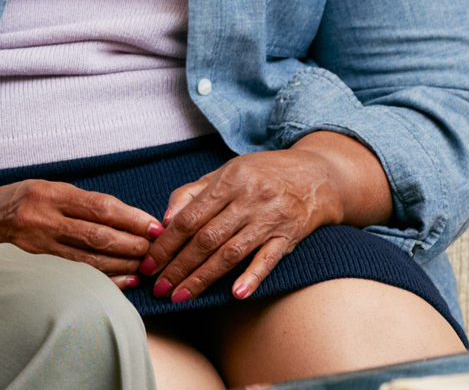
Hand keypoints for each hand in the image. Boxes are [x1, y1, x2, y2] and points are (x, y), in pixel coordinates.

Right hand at [0, 179, 160, 286]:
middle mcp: (45, 217)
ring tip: (145, 265)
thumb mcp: (51, 187)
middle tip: (155, 249)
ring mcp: (39, 242)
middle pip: (98, 235)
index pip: (100, 206)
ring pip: (90, 258)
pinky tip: (125, 280)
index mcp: (52, 193)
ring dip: (123, 264)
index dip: (131, 218)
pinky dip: (104, 277)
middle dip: (132, 244)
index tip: (154, 226)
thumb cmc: (23, 198)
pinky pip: (77, 272)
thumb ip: (83, 201)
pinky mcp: (37, 261)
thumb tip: (128, 217)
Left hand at [141, 147, 346, 302]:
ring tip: (181, 296)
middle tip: (159, 288)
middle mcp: (249, 199)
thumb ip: (192, 193)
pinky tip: (236, 294)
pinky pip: (269, 259)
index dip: (166, 243)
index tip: (149, 263)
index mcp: (229, 180)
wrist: (318, 176)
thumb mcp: (225, 172)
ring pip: (231, 253)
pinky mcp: (290, 236)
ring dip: (203, 278)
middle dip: (178, 266)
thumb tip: (164, 220)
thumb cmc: (262, 174)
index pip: (189, 217)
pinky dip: (252, 277)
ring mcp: (271, 219)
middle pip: (206, 239)